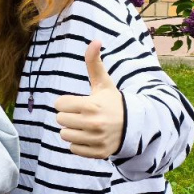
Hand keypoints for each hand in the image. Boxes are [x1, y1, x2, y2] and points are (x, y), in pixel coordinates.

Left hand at [55, 40, 124, 158]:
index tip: (78, 102)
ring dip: (71, 131)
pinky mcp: (98, 153)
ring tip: (85, 125)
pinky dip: (78, 144)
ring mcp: (96, 140)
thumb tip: (95, 40)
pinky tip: (89, 137)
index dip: (66, 102)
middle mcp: (93, 124)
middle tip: (82, 114)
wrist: (134, 125)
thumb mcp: (103, 83)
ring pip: (64, 136)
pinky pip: (73, 149)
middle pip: (60, 120)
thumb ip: (94, 63)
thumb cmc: (113, 101)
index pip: (59, 104)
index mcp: (91, 105)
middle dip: (68, 115)